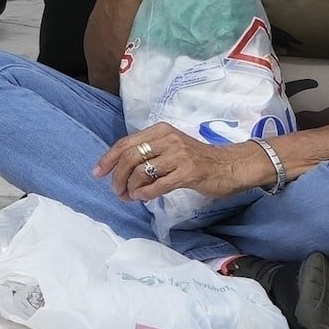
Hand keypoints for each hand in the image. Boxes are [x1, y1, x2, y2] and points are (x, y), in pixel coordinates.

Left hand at [98, 122, 262, 204]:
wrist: (231, 166)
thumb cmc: (199, 160)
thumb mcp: (171, 148)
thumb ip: (150, 154)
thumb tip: (122, 171)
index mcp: (160, 130)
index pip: (125, 143)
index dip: (108, 159)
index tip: (98, 173)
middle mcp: (167, 139)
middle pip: (129, 157)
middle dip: (117, 176)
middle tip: (116, 191)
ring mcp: (178, 155)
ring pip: (140, 171)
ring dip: (130, 187)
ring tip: (129, 196)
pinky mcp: (188, 172)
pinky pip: (157, 184)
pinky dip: (145, 193)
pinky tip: (142, 198)